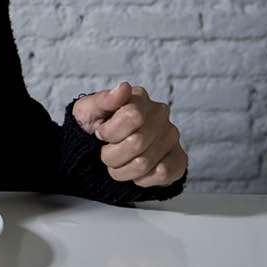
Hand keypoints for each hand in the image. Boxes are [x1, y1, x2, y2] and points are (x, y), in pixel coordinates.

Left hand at [71, 82, 186, 187]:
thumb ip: (104, 100)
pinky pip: (164, 174)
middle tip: (106, 151)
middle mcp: (160, 114)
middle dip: (111, 154)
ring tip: (118, 162)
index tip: (100, 133)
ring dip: (122, 169)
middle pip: (137, 143)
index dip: (110, 132)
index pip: (132, 116)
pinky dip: (141, 178)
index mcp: (138, 98)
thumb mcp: (87, 110)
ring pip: (146, 163)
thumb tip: (124, 87)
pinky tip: (134, 171)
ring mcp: (171, 135)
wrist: (101, 148)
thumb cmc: (94, 125)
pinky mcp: (179, 158)